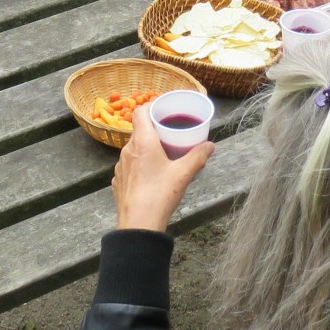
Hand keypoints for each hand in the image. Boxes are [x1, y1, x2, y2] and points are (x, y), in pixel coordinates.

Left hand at [112, 109, 213, 231]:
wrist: (138, 224)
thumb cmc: (160, 194)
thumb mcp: (184, 174)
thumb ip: (198, 156)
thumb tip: (210, 145)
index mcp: (142, 142)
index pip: (141, 112)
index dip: (151, 106)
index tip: (164, 110)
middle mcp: (128, 150)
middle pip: (139, 130)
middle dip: (154, 129)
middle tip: (170, 133)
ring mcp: (120, 166)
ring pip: (133, 148)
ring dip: (146, 147)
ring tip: (162, 154)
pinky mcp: (118, 181)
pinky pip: (129, 164)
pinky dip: (139, 163)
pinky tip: (150, 174)